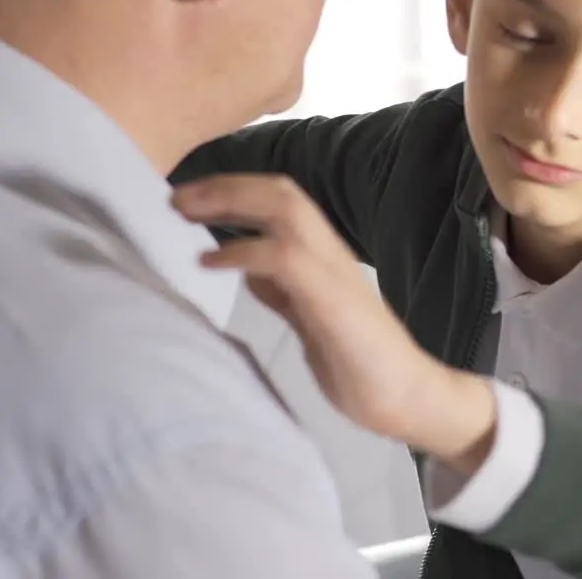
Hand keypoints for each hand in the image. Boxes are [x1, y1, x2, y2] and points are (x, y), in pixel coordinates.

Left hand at [172, 174, 495, 471]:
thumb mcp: (310, 318)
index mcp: (326, 256)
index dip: (235, 190)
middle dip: (226, 186)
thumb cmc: (360, 362)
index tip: (189, 198)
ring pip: (286, 210)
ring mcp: (334, 272)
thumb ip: (283, 291)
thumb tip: (249, 269)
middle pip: (281, 192)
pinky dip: (240, 252)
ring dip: (230, 203)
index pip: (282, 200)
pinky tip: (209, 262)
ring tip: (185, 211)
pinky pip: (284, 257)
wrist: (406, 395)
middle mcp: (331, 253)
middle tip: (176, 196)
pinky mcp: (331, 299)